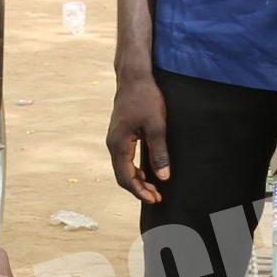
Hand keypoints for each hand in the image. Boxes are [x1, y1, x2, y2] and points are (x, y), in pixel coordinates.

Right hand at [106, 72, 170, 203]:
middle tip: (158, 197)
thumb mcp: (157, 126)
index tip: (155, 199)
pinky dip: (135, 169)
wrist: (134, 77)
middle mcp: (112, 144)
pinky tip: (148, 172)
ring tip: (155, 188)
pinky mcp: (120, 134)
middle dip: (139, 189)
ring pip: (122, 168)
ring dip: (137, 180)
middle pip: (122, 176)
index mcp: (118, 144)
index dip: (140, 191)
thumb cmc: (146, 98)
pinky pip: (125, 158)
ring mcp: (115, 139)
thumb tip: (163, 177)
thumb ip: (159, 152)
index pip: (126, 177)